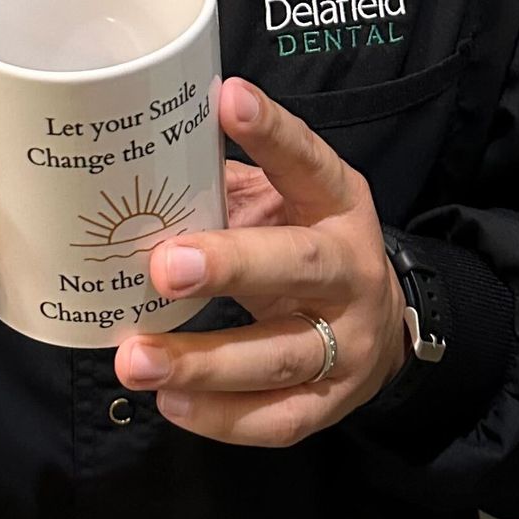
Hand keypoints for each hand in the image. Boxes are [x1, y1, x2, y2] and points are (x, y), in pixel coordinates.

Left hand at [111, 76, 408, 443]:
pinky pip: (278, 418)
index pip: (308, 161)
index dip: (272, 133)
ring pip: (279, 355)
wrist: (381, 326)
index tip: (227, 100)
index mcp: (339, 204)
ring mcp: (348, 342)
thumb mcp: (285, 201)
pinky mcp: (334, 403)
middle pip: (298, 266)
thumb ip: (226, 185)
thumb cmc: (304, 244)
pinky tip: (171, 404)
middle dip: (230, 266)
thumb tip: (139, 161)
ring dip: (204, 362)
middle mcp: (350, 270)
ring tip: (136, 359)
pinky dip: (222, 417)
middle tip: (163, 265)